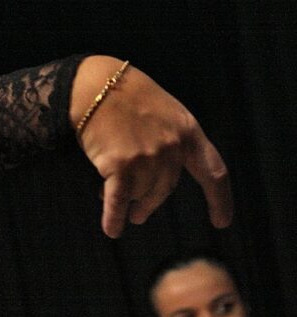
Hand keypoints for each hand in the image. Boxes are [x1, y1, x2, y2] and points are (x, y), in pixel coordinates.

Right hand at [72, 56, 231, 237]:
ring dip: (126, 199)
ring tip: (105, 194)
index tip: (221, 222)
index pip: (213, 172)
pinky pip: (118, 200)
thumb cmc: (124, 96)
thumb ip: (169, 142)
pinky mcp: (120, 165)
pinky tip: (112, 230)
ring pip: (139, 193)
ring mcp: (148, 157)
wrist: (95, 87)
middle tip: (140, 216)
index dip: (219, 200)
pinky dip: (114, 217)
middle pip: (165, 189)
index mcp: (188, 132)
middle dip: (150, 204)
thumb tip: (153, 181)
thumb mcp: (162, 113)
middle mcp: (172, 147)